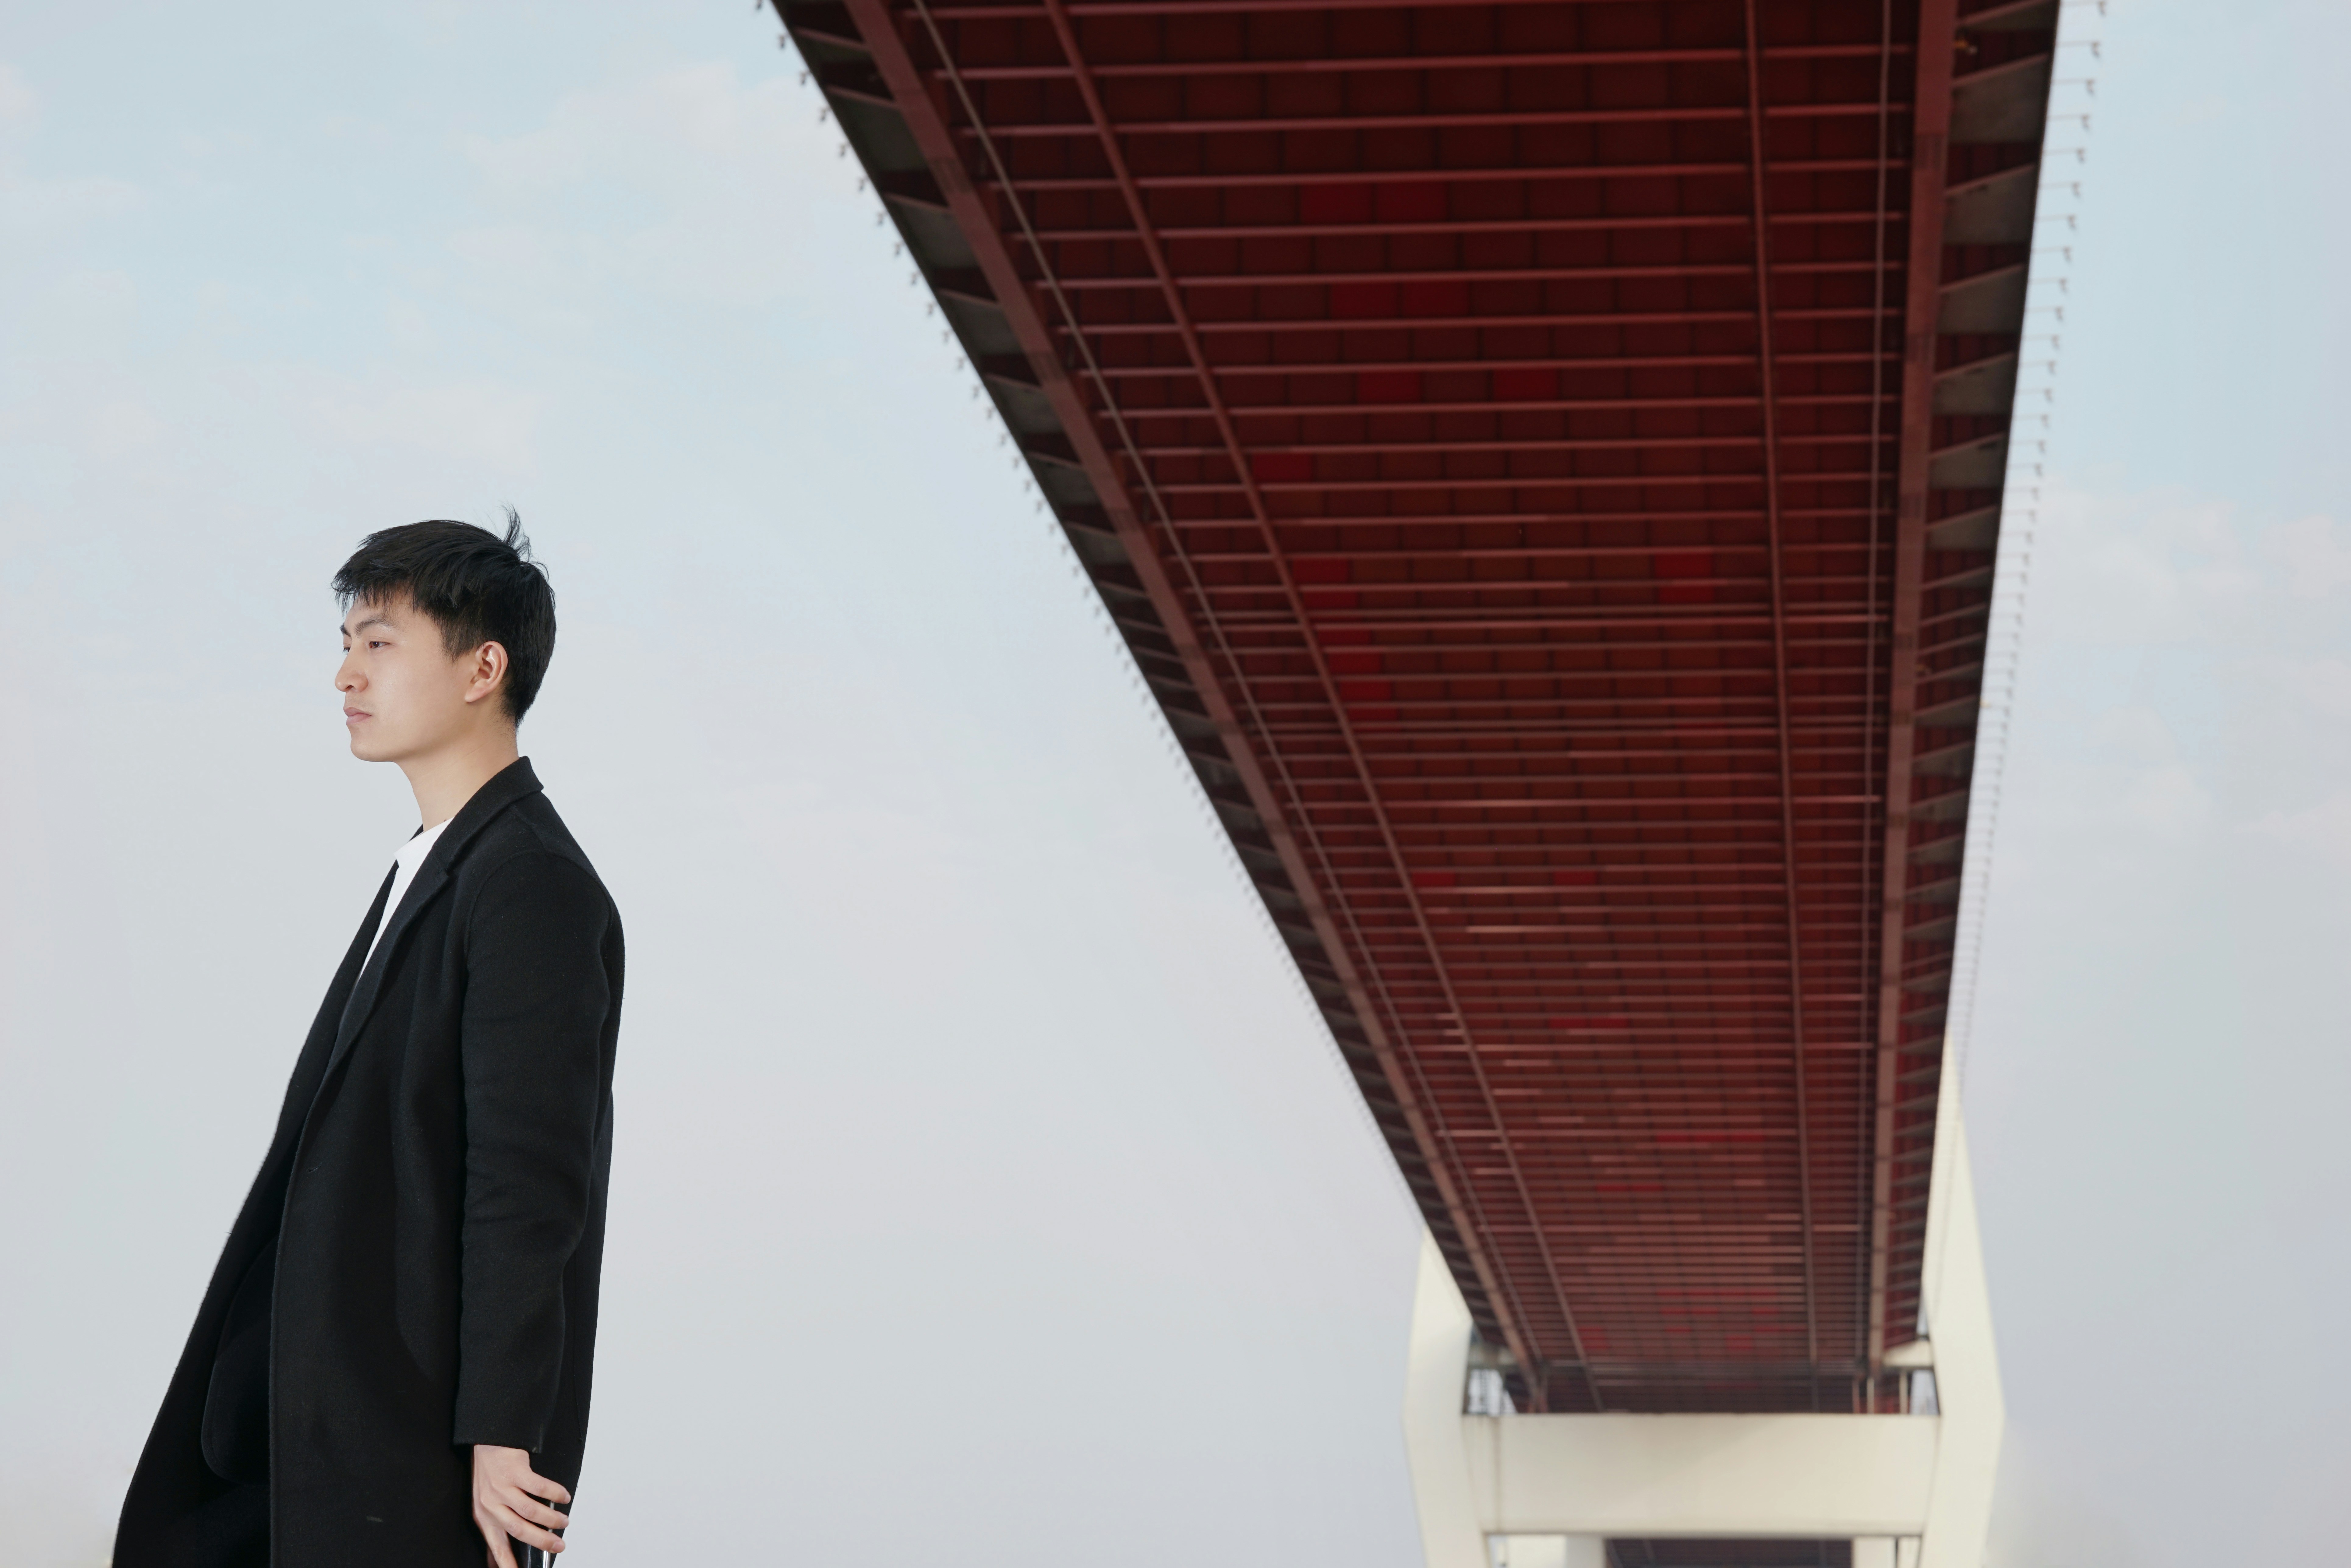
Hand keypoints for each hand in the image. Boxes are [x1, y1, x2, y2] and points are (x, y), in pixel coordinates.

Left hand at [471, 1444, 569, 1566]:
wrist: (486, 1442)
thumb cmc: (488, 1476)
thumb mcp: (485, 1506)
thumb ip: (496, 1529)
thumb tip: (499, 1558)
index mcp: (484, 1517)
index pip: (497, 1546)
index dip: (508, 1563)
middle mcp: (491, 1505)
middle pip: (519, 1530)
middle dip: (542, 1541)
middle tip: (559, 1546)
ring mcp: (503, 1487)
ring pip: (530, 1511)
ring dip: (551, 1519)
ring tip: (564, 1522)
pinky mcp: (515, 1470)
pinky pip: (539, 1486)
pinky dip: (554, 1494)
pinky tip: (563, 1497)